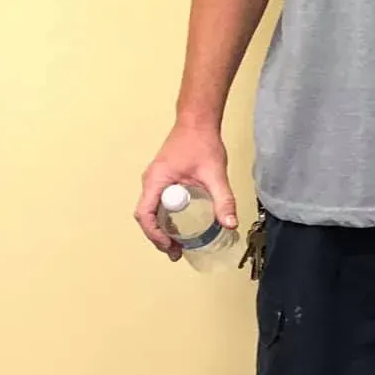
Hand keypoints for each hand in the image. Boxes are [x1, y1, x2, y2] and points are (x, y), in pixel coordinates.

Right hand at [136, 122, 235, 258]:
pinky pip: (159, 203)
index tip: (169, 247)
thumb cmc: (201, 142)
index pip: (144, 214)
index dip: (154, 235)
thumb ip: (223, 199)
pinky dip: (167, 218)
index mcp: (156, 180)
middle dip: (159, 237)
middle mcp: (151, 181)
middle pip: (147, 217)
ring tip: (179, 245)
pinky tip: (182, 226)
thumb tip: (230, 224)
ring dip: (162, 229)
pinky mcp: (163, 179)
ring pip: (152, 211)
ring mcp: (156, 180)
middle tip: (177, 253)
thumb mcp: (215, 173)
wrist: (198, 121)